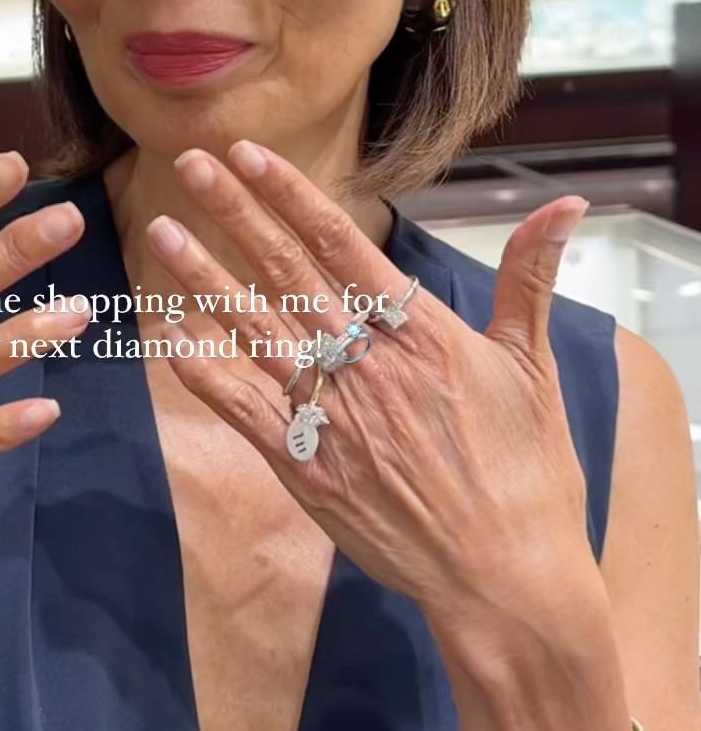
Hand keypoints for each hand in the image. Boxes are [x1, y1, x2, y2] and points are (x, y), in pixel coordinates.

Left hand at [145, 140, 593, 625]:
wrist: (506, 577)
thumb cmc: (528, 473)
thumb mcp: (533, 367)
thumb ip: (530, 280)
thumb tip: (569, 204)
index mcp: (422, 333)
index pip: (343, 244)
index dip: (291, 194)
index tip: (248, 153)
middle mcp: (370, 365)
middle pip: (290, 273)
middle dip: (235, 214)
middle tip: (189, 165)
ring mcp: (334, 417)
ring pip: (257, 332)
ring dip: (205, 279)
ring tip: (162, 232)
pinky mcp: (309, 469)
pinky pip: (246, 412)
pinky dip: (206, 373)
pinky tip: (168, 337)